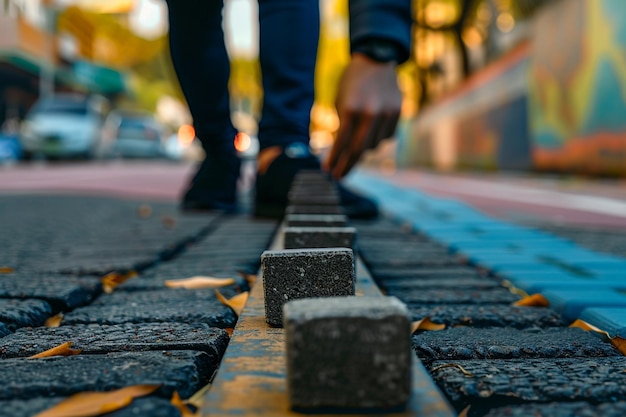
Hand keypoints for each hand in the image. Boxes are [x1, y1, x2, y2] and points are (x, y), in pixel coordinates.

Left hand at [324, 53, 401, 178]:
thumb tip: (343, 155)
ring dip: (363, 148)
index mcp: (351, 109)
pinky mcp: (398, 113)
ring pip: (374, 145)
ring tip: (355, 141)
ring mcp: (387, 113)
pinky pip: (387, 137)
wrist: (376, 59)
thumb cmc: (351, 84)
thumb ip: (343, 128)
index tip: (328, 171)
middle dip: (347, 165)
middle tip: (338, 176)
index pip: (342, 143)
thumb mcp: (340, 102)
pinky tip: (372, 128)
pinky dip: (377, 138)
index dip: (334, 159)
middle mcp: (370, 113)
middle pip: (359, 150)